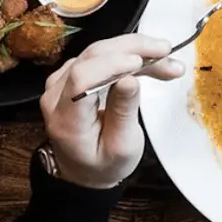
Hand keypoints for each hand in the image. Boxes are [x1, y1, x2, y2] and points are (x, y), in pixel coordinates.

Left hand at [39, 35, 185, 188]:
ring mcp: (61, 82)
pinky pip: (99, 56)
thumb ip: (123, 112)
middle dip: (132, 49)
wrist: (86, 171)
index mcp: (66, 119)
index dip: (111, 64)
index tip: (140, 62)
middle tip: (166, 52)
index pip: (81, 78)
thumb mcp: (121, 147)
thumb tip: (130, 80)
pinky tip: (149, 59)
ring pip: (98, 52)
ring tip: (166, 57)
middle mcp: (56, 95)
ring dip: (134, 50)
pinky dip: (127, 55)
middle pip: (92, 57)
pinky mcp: (71, 75)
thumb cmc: (104, 164)